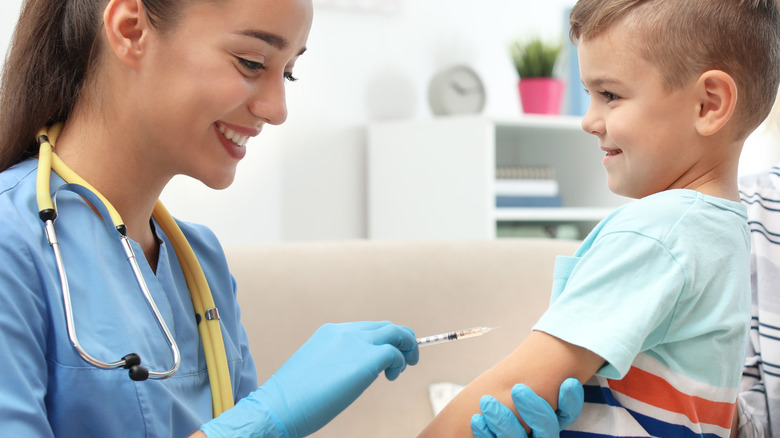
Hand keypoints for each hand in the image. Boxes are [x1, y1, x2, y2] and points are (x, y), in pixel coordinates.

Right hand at [201, 321, 418, 437]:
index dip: (381, 340)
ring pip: (396, 332)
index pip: (366, 328)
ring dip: (407, 346)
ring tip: (405, 365)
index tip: (386, 357)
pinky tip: (391, 377)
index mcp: (330, 333)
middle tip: (404, 360)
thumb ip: (335, 363)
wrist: (279, 406)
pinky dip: (400, 362)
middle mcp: (345, 332)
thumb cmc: (293, 398)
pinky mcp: (367, 359)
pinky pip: (395, 353)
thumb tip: (350, 374)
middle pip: (385, 326)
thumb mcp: (316, 369)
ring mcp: (356, 343)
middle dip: (400, 340)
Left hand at [470, 378, 583, 437]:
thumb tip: (546, 346)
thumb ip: (532, 378)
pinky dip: (485, 433)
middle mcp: (541, 435)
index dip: (571, 401)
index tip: (568, 381)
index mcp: (550, 419)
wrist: (490, 425)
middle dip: (535, 409)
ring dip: (503, 420)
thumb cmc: (507, 400)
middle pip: (547, 429)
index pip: (568, 414)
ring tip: (487, 401)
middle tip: (518, 389)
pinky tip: (477, 419)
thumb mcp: (525, 388)